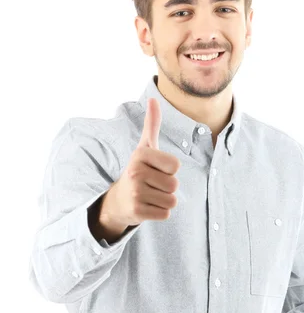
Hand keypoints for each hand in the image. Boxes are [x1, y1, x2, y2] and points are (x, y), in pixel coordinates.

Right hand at [104, 97, 180, 226]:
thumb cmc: (138, 170)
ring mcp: (135, 193)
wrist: (118, 200)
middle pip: (174, 184)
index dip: (169, 170)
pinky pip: (165, 214)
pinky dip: (159, 212)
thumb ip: (152, 124)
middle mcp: (135, 172)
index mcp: (140, 154)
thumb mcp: (144, 147)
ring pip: (172, 200)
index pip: (175, 166)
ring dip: (164, 200)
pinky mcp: (137, 212)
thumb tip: (153, 99)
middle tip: (152, 185)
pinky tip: (147, 206)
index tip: (155, 169)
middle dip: (168, 187)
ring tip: (150, 195)